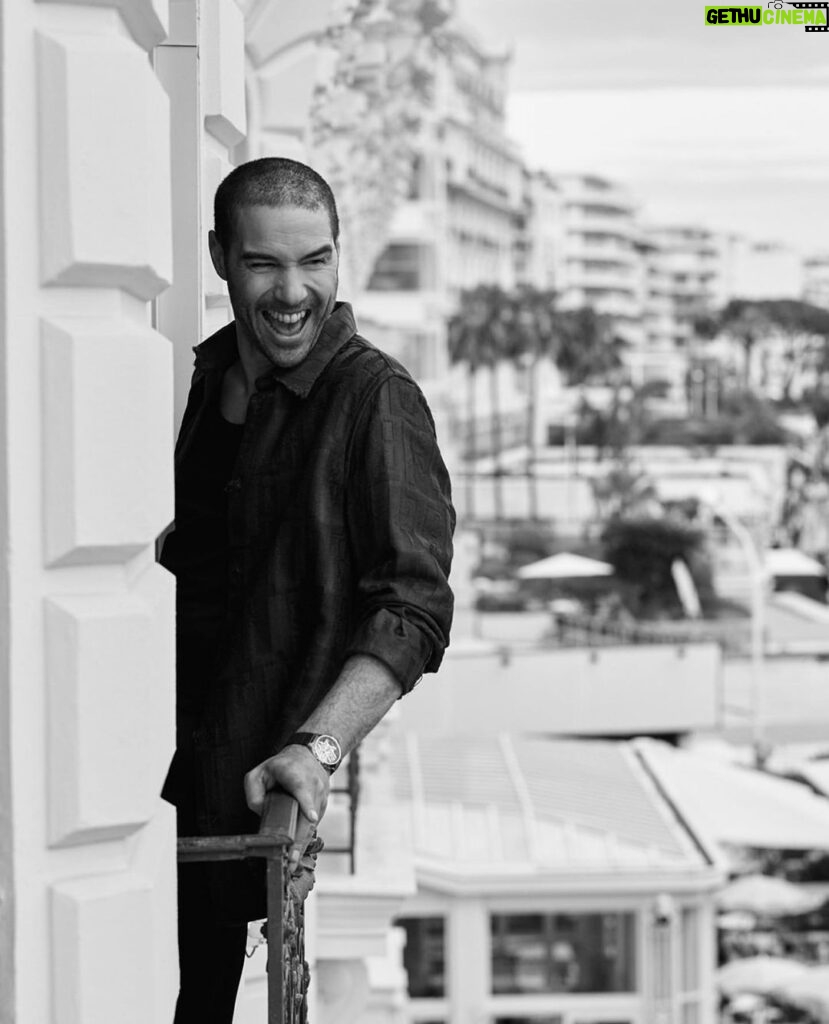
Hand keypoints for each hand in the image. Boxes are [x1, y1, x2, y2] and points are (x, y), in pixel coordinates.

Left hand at [244, 745, 330, 867]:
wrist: (311, 756)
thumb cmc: (282, 766)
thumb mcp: (260, 772)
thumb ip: (254, 792)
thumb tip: (261, 813)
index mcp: (295, 774)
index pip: (302, 789)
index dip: (306, 803)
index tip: (310, 817)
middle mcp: (312, 786)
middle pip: (308, 816)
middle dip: (300, 840)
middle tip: (291, 860)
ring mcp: (320, 797)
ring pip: (311, 825)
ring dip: (301, 845)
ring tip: (291, 865)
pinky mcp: (322, 807)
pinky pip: (313, 826)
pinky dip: (304, 840)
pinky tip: (295, 855)